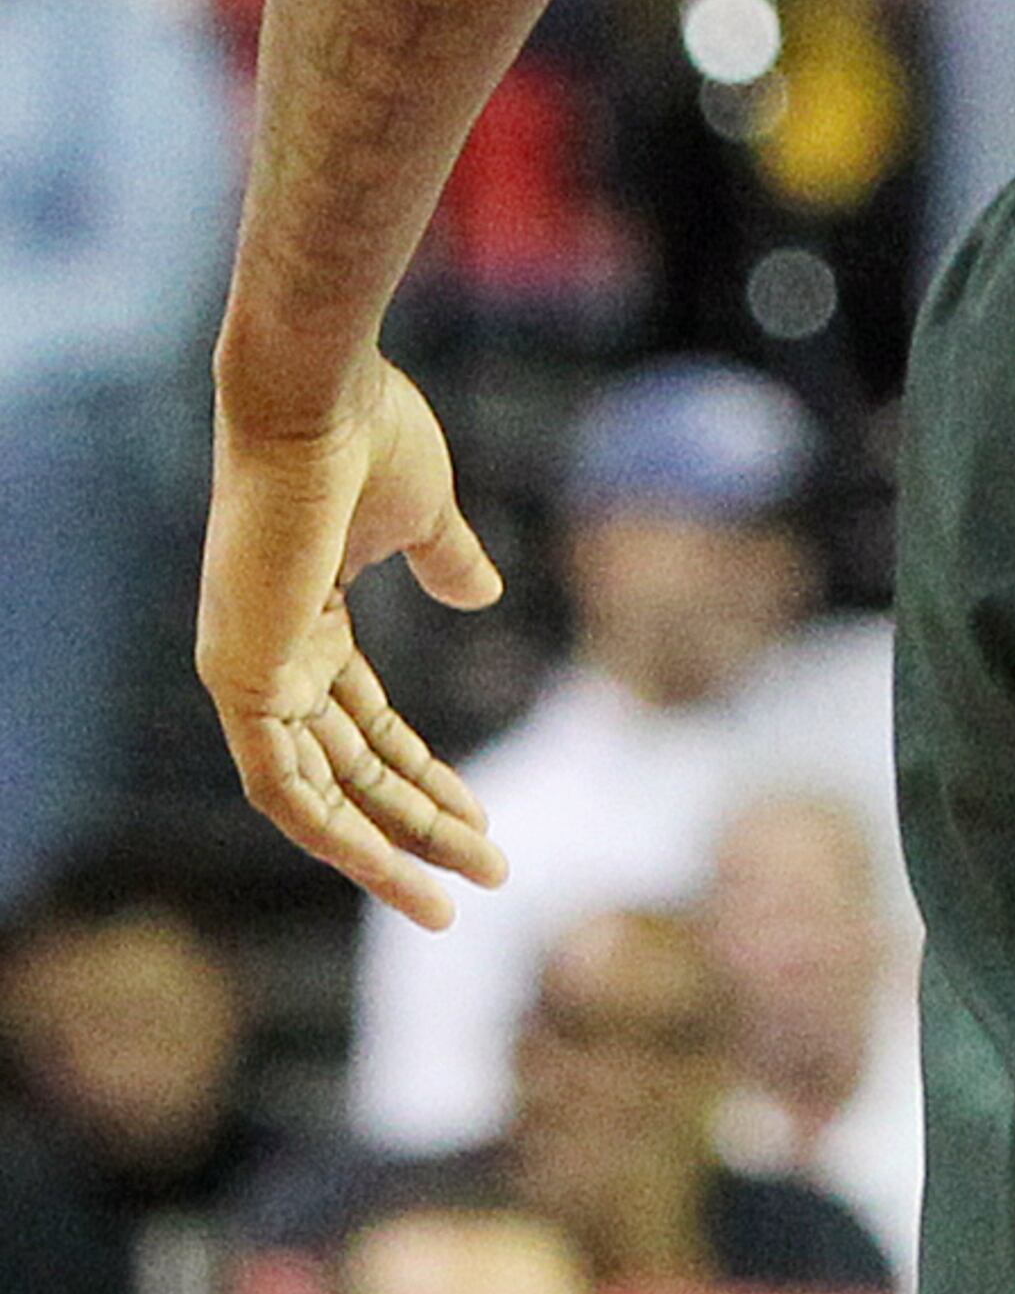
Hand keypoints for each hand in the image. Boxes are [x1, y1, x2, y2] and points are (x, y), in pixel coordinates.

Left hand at [197, 359, 509, 928]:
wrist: (319, 399)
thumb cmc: (370, 435)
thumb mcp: (425, 514)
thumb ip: (448, 560)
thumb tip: (483, 597)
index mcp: (308, 620)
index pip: (370, 727)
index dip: (427, 777)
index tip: (483, 816)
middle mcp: (271, 658)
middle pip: (354, 771)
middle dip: (424, 827)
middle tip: (492, 870)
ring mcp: (252, 673)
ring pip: (321, 796)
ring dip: (391, 849)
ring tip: (460, 894)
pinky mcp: (242, 683)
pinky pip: (285, 790)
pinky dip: (338, 838)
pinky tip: (395, 873)